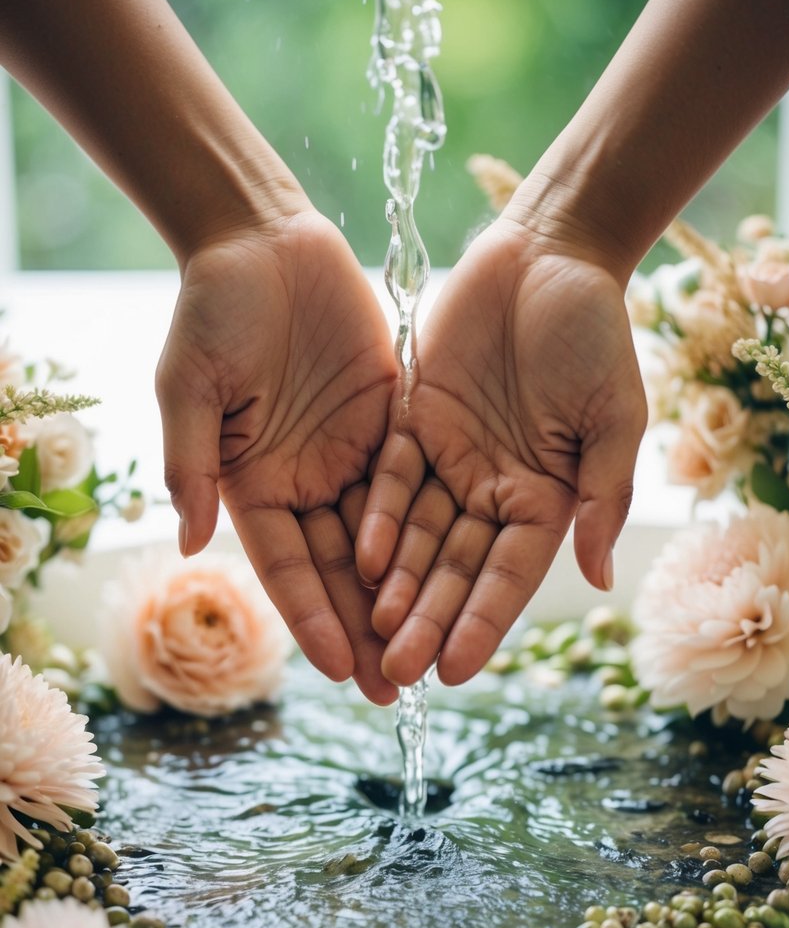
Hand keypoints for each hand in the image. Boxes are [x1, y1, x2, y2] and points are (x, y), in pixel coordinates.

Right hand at [155, 210, 398, 704]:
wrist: (263, 237)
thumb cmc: (213, 307)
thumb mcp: (190, 385)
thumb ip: (191, 462)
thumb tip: (187, 543)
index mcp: (253, 482)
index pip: (287, 567)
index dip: (312, 619)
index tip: (342, 670)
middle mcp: (306, 479)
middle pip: (341, 569)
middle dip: (368, 629)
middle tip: (399, 689)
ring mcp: (350, 452)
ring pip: (386, 538)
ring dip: (409, 593)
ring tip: (437, 650)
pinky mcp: (390, 419)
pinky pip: (417, 481)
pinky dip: (435, 527)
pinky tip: (463, 570)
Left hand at [356, 218, 647, 686]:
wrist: (547, 253)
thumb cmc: (595, 332)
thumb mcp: (615, 416)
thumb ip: (603, 495)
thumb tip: (600, 579)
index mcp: (545, 497)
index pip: (508, 575)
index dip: (482, 623)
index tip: (454, 672)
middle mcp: (492, 488)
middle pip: (455, 568)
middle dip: (427, 619)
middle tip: (397, 671)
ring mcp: (450, 457)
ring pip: (417, 535)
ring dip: (396, 583)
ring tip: (372, 631)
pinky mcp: (412, 420)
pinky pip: (389, 477)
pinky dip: (378, 516)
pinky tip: (363, 556)